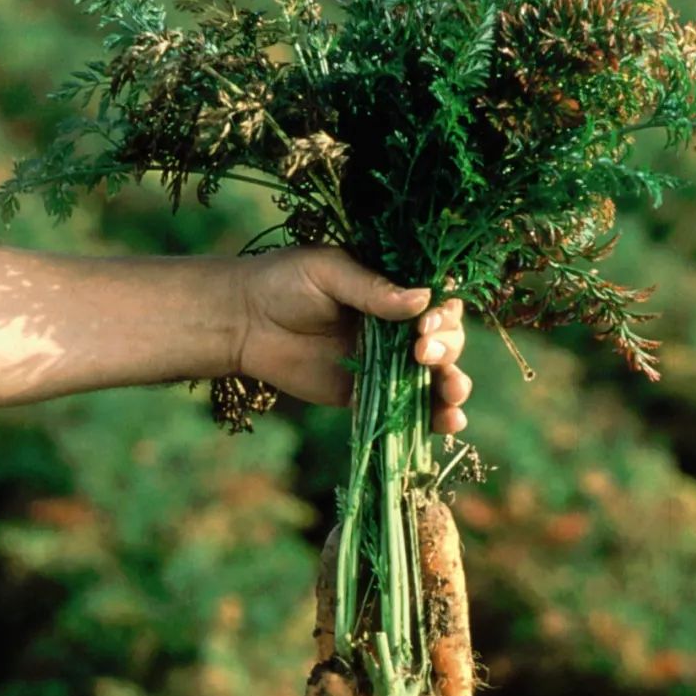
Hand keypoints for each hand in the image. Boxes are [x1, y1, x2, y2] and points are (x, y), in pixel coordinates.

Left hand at [236, 245, 471, 433]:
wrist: (242, 322)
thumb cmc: (283, 282)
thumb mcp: (328, 272)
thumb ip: (372, 289)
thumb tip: (422, 300)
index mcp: (394, 288)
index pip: (439, 302)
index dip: (444, 315)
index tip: (425, 325)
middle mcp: (399, 326)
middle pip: (446, 340)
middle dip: (447, 350)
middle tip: (422, 354)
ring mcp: (387, 363)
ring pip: (435, 377)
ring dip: (452, 386)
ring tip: (453, 397)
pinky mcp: (369, 395)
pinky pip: (406, 409)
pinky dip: (432, 419)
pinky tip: (448, 423)